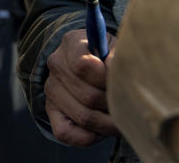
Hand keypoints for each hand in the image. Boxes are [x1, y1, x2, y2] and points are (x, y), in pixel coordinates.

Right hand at [43, 29, 117, 146]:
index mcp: (71, 43)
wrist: (91, 64)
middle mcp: (56, 64)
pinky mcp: (51, 111)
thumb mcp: (115, 48)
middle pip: (88, 96)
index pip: (83, 66)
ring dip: (107, 123)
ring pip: (83, 116)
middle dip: (113, 105)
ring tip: (120, 118)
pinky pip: (65, 133)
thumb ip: (117, 57)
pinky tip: (102, 129)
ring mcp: (51, 89)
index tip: (121, 81)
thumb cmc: (108, 56)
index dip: (107, 79)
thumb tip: (115, 70)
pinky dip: (90, 136)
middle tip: (128, 106)